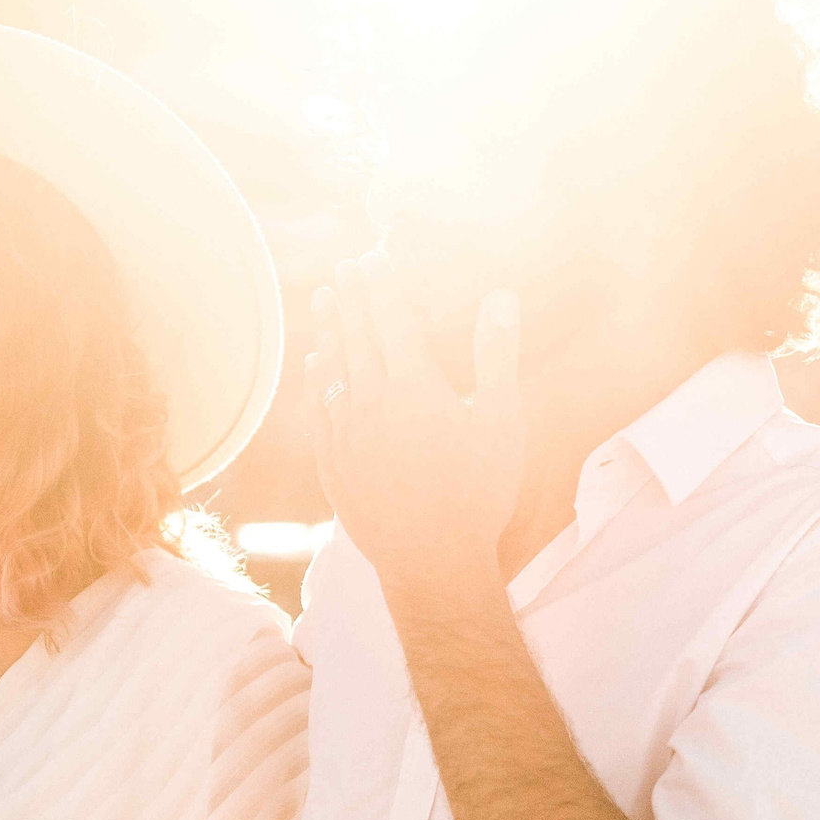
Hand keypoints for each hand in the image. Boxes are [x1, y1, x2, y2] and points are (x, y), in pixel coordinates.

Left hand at [310, 250, 522, 589]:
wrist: (431, 562)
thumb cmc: (478, 493)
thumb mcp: (502, 422)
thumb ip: (498, 354)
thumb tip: (500, 295)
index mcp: (414, 386)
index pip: (391, 320)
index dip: (381, 286)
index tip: (372, 257)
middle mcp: (373, 403)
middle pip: (357, 338)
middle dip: (352, 299)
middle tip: (345, 269)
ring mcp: (347, 435)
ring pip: (334, 371)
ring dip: (329, 332)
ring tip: (325, 302)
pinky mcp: (334, 466)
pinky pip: (319, 412)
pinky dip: (317, 382)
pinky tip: (317, 366)